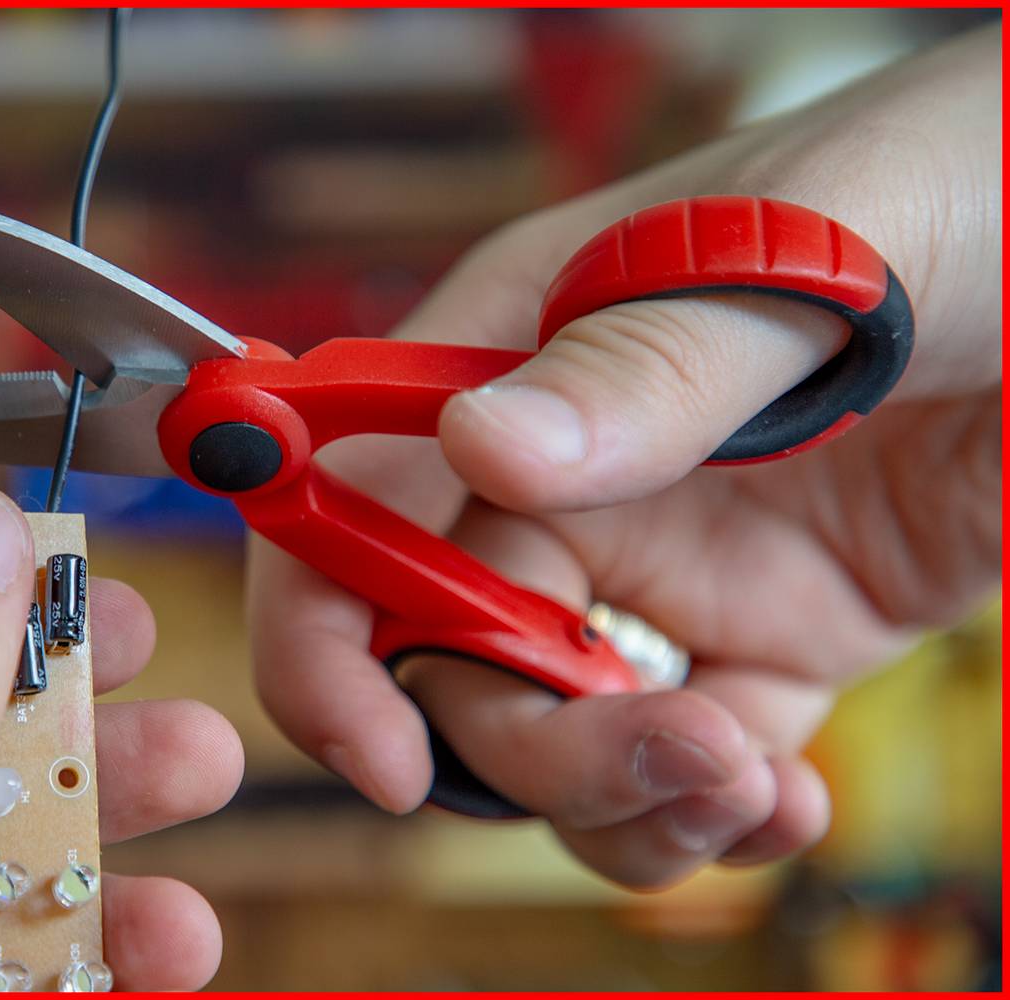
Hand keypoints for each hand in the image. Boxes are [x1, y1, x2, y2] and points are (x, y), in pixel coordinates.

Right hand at [250, 27, 999, 887]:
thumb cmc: (949, 189)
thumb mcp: (800, 262)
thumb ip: (643, 365)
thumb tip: (482, 450)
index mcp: (514, 357)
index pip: (346, 503)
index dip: (321, 637)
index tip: (376, 752)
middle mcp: (561, 478)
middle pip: (451, 657)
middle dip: (531, 748)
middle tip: (670, 755)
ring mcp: (660, 568)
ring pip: (562, 736)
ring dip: (628, 801)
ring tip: (743, 779)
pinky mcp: (765, 636)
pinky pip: (695, 760)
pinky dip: (721, 814)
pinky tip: (788, 800)